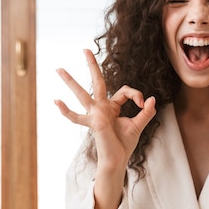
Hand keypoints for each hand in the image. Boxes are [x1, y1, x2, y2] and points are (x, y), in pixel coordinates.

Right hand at [54, 49, 156, 170]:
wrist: (118, 160)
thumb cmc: (124, 144)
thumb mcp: (139, 125)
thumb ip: (147, 112)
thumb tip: (152, 98)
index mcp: (112, 106)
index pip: (124, 90)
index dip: (136, 94)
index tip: (144, 103)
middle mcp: (101, 107)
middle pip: (97, 81)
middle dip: (92, 65)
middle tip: (85, 49)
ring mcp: (95, 114)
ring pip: (82, 94)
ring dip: (71, 81)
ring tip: (59, 69)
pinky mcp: (94, 123)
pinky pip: (76, 117)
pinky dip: (66, 111)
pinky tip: (56, 101)